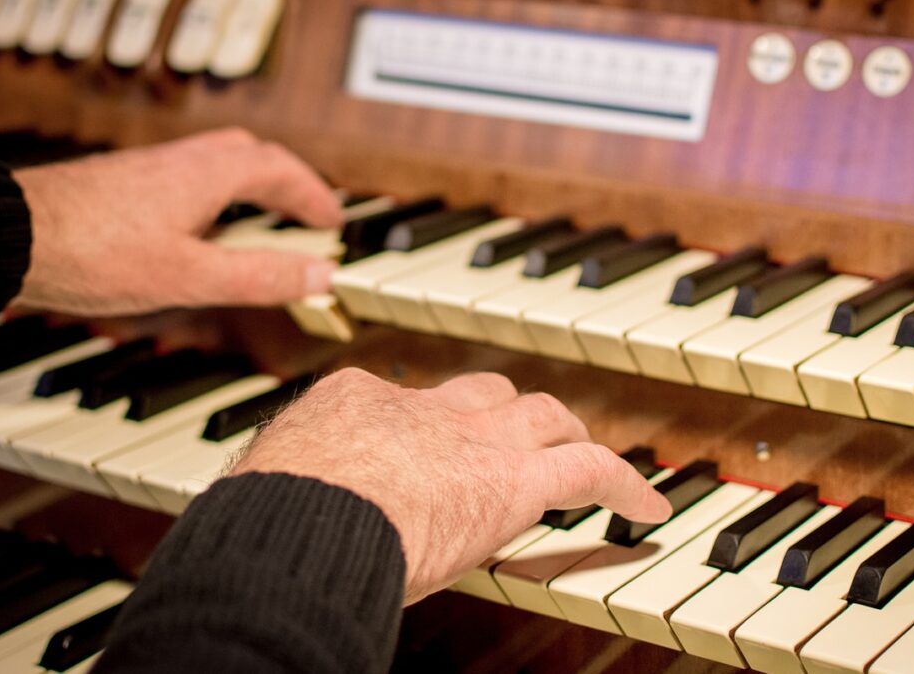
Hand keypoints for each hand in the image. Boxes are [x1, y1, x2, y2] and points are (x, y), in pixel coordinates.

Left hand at [13, 127, 341, 315]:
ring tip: (261, 226)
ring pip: (218, 164)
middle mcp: (181, 162)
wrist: (11, 239)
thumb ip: (260, 277)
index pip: (280, 170)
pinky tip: (202, 233)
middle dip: (287, 183)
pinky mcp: (125, 185)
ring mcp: (150, 170)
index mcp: (207, 176)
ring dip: (251, 188)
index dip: (313, 195)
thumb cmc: (93, 253)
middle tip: (305, 214)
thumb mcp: (192, 276)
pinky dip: (216, 197)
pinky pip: (189, 178)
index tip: (333, 220)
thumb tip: (320, 275)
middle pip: (251, 156)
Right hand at [231, 368, 672, 603]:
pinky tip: (647, 509)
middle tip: (523, 435)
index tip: (428, 454)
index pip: (405, 402)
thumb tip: (273, 508)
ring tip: (589, 458)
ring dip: (568, 434)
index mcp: (357, 402)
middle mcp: (422, 408)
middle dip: (506, 411)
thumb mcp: (266, 482)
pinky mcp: (514, 481)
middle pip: (484, 391)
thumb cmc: (267, 516)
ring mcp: (471, 439)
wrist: (299, 522)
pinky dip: (625, 486)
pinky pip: (589, 471)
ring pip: (542, 414)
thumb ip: (287, 483)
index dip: (425, 428)